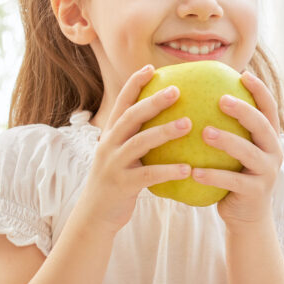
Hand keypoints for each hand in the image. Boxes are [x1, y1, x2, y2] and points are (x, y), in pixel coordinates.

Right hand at [78, 64, 192, 231]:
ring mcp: (114, 165)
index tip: (151, 68)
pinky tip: (188, 169)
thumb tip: (168, 122)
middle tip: (177, 90)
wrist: (95, 215)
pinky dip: (168, 170)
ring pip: (139, 142)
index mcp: (110, 135)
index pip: (122, 103)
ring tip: (188, 124)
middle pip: (130, 117)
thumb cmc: (117, 182)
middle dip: (153, 101)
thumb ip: (137, 139)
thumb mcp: (122, 156)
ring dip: (164, 131)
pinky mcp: (122, 185)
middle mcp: (109, 145)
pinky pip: (148, 175)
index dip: (134, 84)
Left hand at [192, 72, 282, 225]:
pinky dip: (214, 176)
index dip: (260, 91)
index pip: (269, 109)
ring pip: (249, 153)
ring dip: (227, 141)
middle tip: (221, 100)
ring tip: (204, 133)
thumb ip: (226, 128)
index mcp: (269, 139)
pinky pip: (232, 182)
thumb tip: (198, 98)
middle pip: (263, 126)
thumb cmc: (233, 176)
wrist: (246, 216)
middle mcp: (273, 152)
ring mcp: (266, 173)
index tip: (243, 74)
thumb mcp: (235, 152)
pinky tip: (194, 172)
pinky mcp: (255, 193)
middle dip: (244, 110)